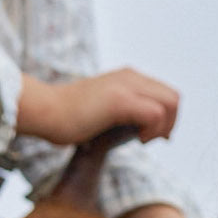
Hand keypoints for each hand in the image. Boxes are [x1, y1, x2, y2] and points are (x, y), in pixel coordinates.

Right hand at [17, 69, 178, 145]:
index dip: (167, 117)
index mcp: (128, 77)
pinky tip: (137, 139)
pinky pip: (156, 113)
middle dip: (170, 123)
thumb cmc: (69, 118)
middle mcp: (130, 76)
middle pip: (174, 97)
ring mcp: (126, 86)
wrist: (44, 111)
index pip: (166, 93)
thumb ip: (127, 114)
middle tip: (150, 141)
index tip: (153, 136)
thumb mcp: (105, 111)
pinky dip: (153, 130)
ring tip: (143, 140)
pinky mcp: (120, 100)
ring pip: (171, 103)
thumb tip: (150, 131)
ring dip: (163, 127)